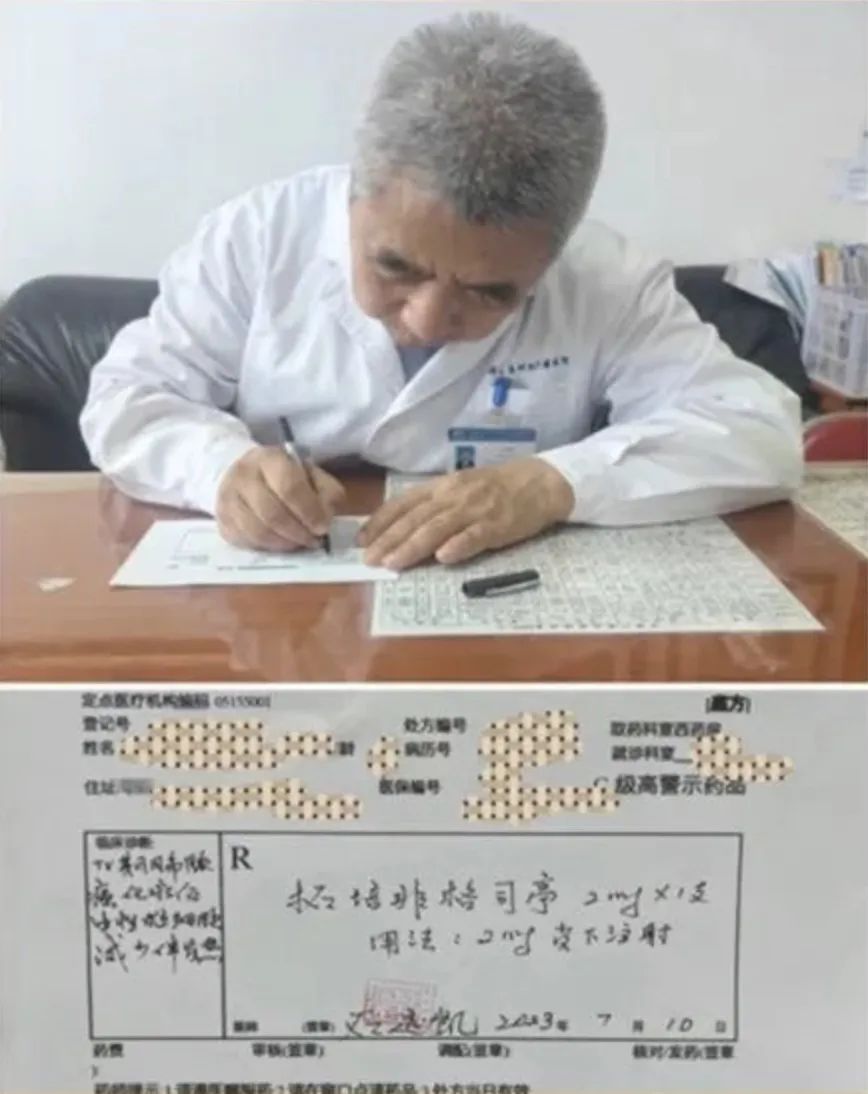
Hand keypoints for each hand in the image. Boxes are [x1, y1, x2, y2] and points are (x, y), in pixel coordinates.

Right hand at [216, 446, 344, 550]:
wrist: (244, 474)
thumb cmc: (284, 476)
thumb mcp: (311, 474)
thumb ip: (326, 491)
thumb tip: (326, 517)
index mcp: (269, 458)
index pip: (289, 487)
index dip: (309, 511)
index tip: (322, 527)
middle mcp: (243, 476)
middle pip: (272, 513)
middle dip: (298, 532)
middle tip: (313, 540)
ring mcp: (228, 499)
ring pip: (258, 532)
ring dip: (284, 543)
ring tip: (299, 543)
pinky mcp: (222, 521)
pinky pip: (247, 542)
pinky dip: (268, 548)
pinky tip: (281, 544)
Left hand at [359, 457, 574, 569]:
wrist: (538, 482)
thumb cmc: (494, 489)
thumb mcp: (458, 490)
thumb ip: (432, 508)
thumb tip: (400, 529)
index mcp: (440, 487)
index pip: (402, 504)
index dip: (380, 522)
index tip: (360, 541)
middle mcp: (453, 496)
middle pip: (415, 518)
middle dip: (389, 540)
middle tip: (369, 560)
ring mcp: (475, 510)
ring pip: (438, 528)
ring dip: (413, 546)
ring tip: (394, 563)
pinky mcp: (497, 525)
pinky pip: (475, 535)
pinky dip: (458, 546)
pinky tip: (444, 558)